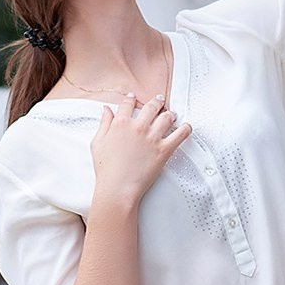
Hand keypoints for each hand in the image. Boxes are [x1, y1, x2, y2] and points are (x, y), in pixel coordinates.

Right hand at [90, 91, 191, 205]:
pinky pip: (180, 134)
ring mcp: (152, 137)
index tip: (133, 97)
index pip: (127, 104)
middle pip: (151, 106)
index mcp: (120, 123)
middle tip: (159, 100)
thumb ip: (103, 124)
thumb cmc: (106, 169)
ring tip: (171, 114)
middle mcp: (137, 127)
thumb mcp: (98, 143)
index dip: (131, 98)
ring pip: (167, 117)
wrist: (117, 187)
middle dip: (156, 101)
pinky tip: (186, 127)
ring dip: (170, 114)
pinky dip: (186, 129)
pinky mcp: (164, 149)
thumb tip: (106, 110)